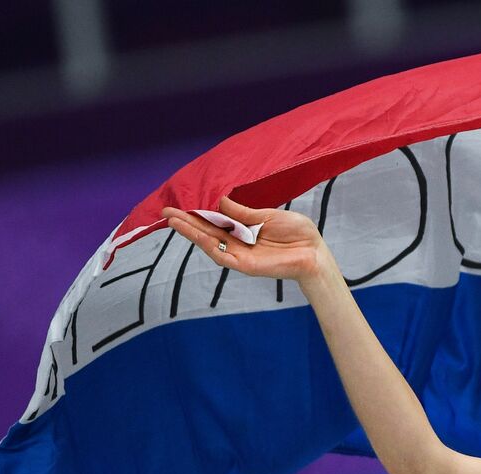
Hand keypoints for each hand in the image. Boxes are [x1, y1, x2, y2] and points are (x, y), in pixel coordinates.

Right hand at [162, 196, 331, 281]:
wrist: (315, 253)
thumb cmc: (297, 234)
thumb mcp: (268, 216)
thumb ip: (244, 212)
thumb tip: (221, 201)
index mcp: (244, 231)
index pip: (214, 222)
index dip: (197, 214)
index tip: (179, 205)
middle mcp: (239, 244)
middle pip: (207, 233)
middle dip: (186, 223)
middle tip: (165, 212)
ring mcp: (241, 256)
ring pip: (210, 244)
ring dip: (191, 233)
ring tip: (173, 220)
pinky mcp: (246, 266)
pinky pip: (223, 256)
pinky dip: (209, 245)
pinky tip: (196, 235)